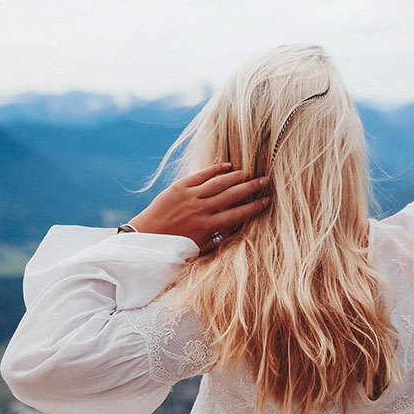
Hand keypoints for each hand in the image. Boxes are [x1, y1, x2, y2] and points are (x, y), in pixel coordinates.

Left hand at [127, 162, 271, 257]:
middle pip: (232, 195)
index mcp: (207, 227)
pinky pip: (200, 176)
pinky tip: (227, 165)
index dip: (254, 207)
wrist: (146, 236)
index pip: (237, 214)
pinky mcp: (179, 187)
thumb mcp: (197, 248)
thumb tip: (234, 232)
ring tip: (249, 172)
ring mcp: (190, 197)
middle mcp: (201, 210)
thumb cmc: (173, 245)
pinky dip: (214, 169)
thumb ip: (216, 240)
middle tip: (265, 180)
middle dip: (250, 187)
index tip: (267, 201)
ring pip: (218, 183)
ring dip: (236, 177)